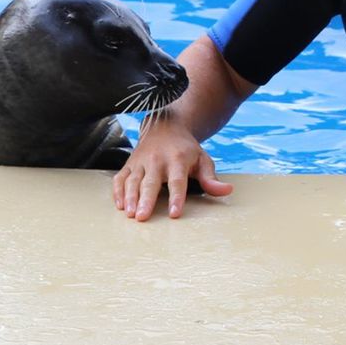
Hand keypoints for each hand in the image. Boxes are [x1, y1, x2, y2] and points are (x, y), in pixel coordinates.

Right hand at [112, 122, 232, 220]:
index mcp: (177, 159)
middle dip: (146, 200)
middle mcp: (157, 160)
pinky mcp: (129, 164)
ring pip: (132, 181)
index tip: (175, 214)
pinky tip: (120, 206)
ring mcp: (140, 162)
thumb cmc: (186, 149)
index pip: (177, 181)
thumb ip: (211, 178)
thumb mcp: (202, 159)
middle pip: (150, 182)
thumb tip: (227, 190)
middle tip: (142, 217)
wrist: (165, 127)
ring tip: (130, 214)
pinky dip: (118, 192)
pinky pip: (120, 178)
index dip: (176, 197)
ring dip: (130, 197)